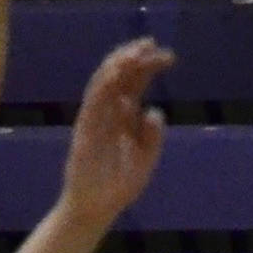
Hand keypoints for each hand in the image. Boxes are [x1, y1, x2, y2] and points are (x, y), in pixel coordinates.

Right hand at [59, 37, 171, 223]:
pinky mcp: (84, 129)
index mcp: (126, 116)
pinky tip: (115, 73)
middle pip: (121, 75)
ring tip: (135, 53)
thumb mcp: (146, 160)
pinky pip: (92, 102)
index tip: (169, 56)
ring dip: (118, 64)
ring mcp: (95, 118)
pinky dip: (102, 85)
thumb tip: (155, 111)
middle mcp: (110, 111)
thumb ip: (152, 137)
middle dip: (135, 57)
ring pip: (104, 82)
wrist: (97, 208)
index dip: (150, 65)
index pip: (137, 82)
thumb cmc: (120, 185)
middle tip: (152, 44)